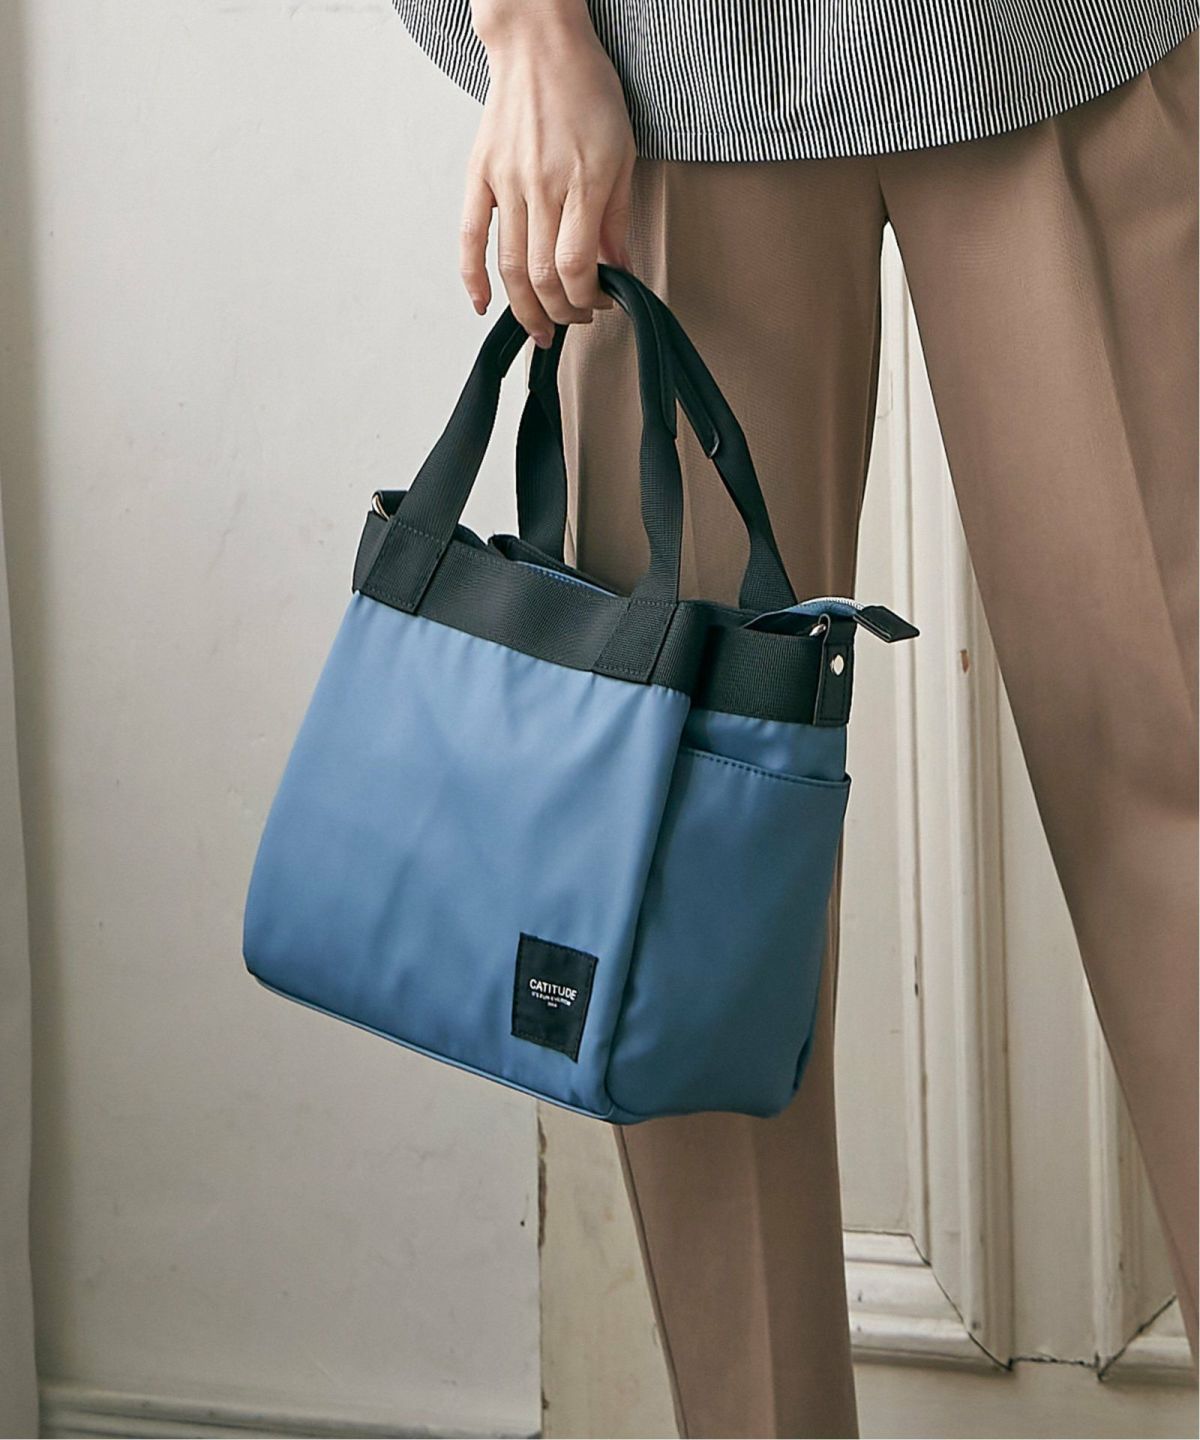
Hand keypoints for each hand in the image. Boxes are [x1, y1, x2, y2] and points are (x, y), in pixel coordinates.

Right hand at [461, 0, 635, 345]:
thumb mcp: (622, 151)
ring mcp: (506, 182)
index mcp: (581, 182)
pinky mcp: (480, 175)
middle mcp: (541, 187)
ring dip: (525, 308)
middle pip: (542, 275)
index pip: (577, 266)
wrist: (540, 43)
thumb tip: (619, 268)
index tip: (600, 303)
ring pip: (510, 266)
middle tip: (573, 318)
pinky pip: (470, 237)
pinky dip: (472, 278)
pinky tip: (483, 305)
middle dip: (561, 310)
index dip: (587, 298)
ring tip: (540, 328)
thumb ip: (617, 216)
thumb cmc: (586, 91)